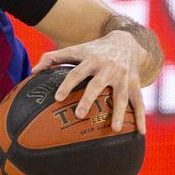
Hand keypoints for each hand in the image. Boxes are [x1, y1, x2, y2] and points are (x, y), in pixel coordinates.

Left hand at [32, 30, 146, 133]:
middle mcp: (108, 68)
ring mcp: (123, 77)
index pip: (76, 73)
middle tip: (79, 115)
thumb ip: (52, 58)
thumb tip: (33, 72)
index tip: (57, 98)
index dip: (67, 85)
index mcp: (91, 60)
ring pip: (121, 96)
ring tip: (114, 129)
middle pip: (97, 85)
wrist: (127, 41)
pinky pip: (139, 102)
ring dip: (119, 112)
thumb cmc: (93, 50)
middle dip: (88, 99)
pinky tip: (140, 133)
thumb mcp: (75, 50)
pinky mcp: (135, 84)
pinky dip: (141, 117)